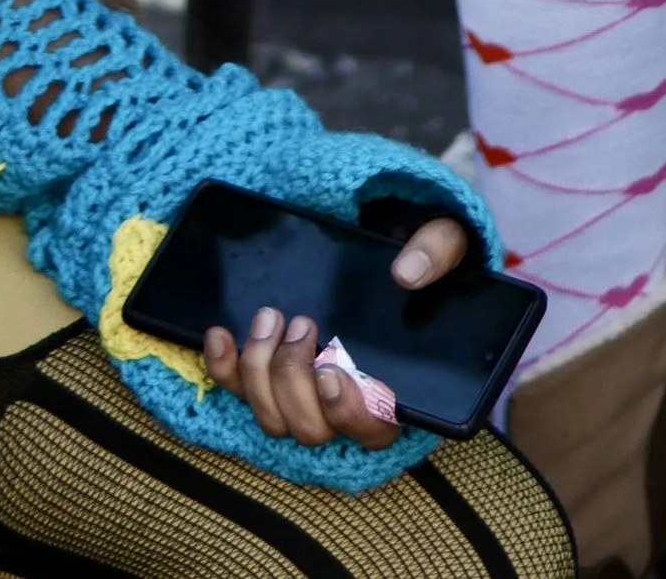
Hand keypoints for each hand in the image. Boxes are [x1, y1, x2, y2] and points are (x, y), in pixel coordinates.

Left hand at [200, 214, 467, 448]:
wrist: (385, 236)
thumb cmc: (420, 250)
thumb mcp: (448, 238)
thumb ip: (438, 248)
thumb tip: (408, 273)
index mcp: (397, 386)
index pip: (373, 430)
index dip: (347, 412)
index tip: (330, 370)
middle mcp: (347, 401)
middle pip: (311, 428)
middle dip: (294, 380)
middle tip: (301, 322)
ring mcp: (305, 392)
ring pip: (273, 418)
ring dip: (261, 372)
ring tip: (270, 317)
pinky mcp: (271, 374)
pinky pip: (239, 391)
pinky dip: (223, 369)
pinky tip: (218, 333)